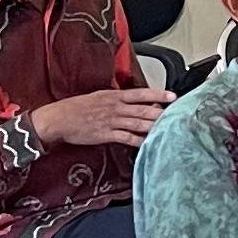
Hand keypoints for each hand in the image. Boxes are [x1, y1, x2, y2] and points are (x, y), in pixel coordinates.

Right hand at [30, 86, 170, 147]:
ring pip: (138, 123)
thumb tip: (131, 101)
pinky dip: (139, 140)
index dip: (158, 94)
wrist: (58, 119)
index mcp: (114, 96)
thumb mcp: (98, 97)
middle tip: (178, 115)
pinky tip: (149, 143)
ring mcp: (111, 121)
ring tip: (169, 128)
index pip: (141, 93)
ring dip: (154, 126)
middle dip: (162, 112)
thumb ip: (116, 99)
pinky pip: (127, 138)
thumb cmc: (76, 108)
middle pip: (144, 109)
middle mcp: (115, 107)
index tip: (173, 96)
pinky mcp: (106, 135)